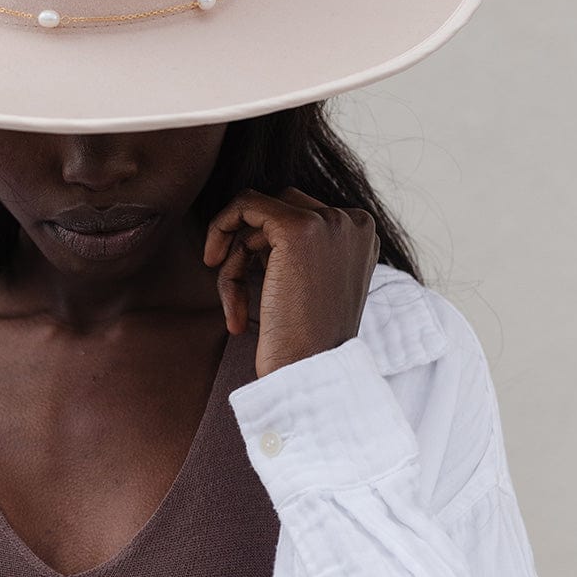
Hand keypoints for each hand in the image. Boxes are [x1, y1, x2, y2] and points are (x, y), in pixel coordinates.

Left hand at [203, 186, 380, 378]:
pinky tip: (214, 265)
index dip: (268, 248)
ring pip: (259, 212)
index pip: (301, 215)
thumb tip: (253, 212)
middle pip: (280, 210)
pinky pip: (244, 204)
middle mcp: (354, 221)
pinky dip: (221, 227)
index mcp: (362, 235)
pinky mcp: (298, 228)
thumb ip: (300, 246)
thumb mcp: (313, 282)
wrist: (309, 372)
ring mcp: (330, 222)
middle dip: (251, 248)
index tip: (254, 284)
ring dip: (237, 256)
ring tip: (236, 304)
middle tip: (238, 291)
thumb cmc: (304, 339)